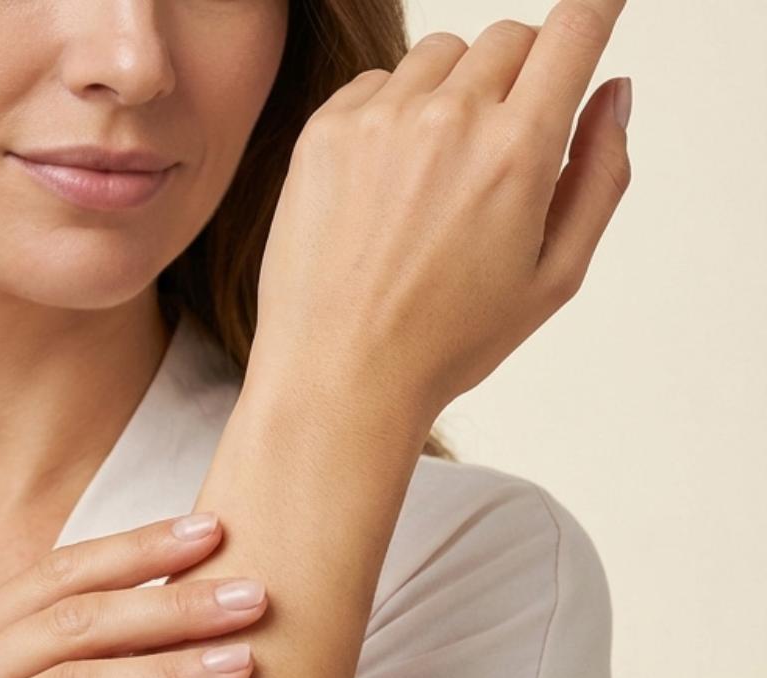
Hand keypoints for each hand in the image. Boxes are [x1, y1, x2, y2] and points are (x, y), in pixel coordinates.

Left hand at [248, 1, 631, 436]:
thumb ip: (601, 175)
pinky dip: (391, 114)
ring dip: (453, 93)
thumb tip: (615, 90)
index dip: (596, 10)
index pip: (575, 27)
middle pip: (509, 38)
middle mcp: (448, 120)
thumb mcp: (553, 277)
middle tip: (498, 153)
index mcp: (517, 151)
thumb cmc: (446, 343)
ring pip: (441, 55)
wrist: (337, 379)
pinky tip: (386, 186)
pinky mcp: (323, 134)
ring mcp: (379, 122)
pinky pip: (377, 84)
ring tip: (436, 178)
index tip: (597, 11)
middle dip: (520, 78)